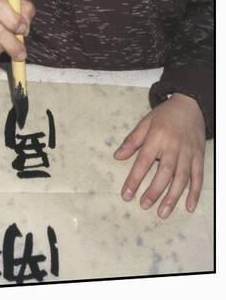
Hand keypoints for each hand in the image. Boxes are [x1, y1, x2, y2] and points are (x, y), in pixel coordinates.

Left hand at [114, 93, 205, 217]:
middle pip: (164, 172)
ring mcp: (188, 153)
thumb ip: (132, 141)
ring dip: (172, 197)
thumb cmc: (164, 115)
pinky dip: (195, 193)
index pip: (143, 161)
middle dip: (154, 191)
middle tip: (144, 206)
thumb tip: (117, 156)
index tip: (126, 195)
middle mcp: (173, 147)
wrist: (190, 105)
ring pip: (181, 178)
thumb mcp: (145, 122)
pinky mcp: (199, 157)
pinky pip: (198, 177)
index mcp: (156, 138)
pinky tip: (189, 206)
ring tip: (163, 212)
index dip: (134, 179)